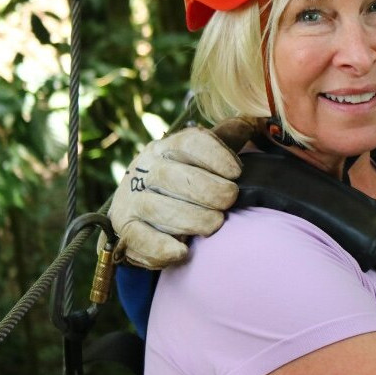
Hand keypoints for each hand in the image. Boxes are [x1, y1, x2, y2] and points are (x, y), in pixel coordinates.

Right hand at [101, 118, 253, 268]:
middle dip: (207, 190)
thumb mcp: (207, 155)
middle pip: (173, 176)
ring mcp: (131, 198)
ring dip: (190, 219)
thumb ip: (228, 137)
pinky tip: (182, 251)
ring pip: (156, 207)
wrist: (144, 205)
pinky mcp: (124, 228)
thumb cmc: (187, 177)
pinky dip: (160, 247)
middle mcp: (145, 169)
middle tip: (229, 201)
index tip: (238, 171)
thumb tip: (251, 123)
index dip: (216, 155)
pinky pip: (138, 238)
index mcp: (168, 147)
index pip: (189, 143)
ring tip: (214, 224)